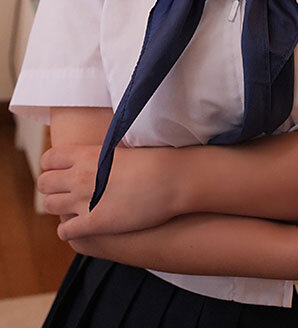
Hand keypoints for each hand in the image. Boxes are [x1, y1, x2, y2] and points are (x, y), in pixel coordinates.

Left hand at [37, 144, 186, 239]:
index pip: (48, 159)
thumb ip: (99, 152)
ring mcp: (84, 200)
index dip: (51, 167)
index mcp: (86, 154)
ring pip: (50, 206)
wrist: (171, 179)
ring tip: (72, 208)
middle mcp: (80, 176)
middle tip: (65, 192)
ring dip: (59, 207)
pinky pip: (64, 230)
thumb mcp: (120, 148)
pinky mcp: (94, 223)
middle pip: (44, 183)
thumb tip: (93, 153)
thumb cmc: (153, 160)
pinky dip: (68, 229)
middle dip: (51, 188)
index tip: (60, 171)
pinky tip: (80, 226)